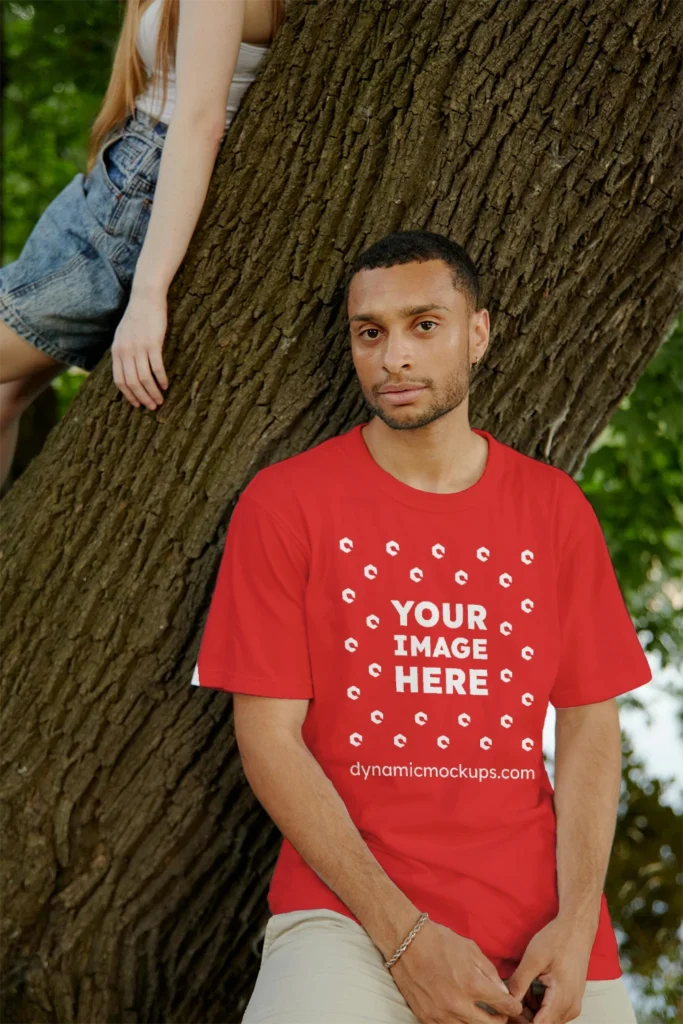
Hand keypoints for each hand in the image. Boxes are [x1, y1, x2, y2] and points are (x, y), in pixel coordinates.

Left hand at [112, 287, 168, 409]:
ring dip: (153, 392)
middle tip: (152, 407)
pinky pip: (156, 367)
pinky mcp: (153, 343)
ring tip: (161, 400)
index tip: (137, 404)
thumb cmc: (137, 317)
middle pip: (132, 383)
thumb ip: (123, 352)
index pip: (119, 381)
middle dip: (142, 398)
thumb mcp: (123, 335)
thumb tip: (127, 370)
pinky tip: (166, 385)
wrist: (145, 297)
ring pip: (144, 378)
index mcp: (117, 351)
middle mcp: (125, 351)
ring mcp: (138, 347)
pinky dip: (161, 379)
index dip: (128, 395)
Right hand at [390, 919, 524, 1022]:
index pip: (503, 1006)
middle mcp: (458, 1003)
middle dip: (500, 1019)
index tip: (514, 1005)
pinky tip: (461, 1014)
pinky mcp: (426, 1017)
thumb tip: (502, 991)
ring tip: (481, 1014)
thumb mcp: (470, 949)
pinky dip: (458, 1023)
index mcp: (472, 984)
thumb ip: (490, 972)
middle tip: (501, 1013)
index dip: (513, 1006)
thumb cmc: (439, 940)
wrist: (406, 942)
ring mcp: (441, 1014)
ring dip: (479, 1023)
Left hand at [504, 916, 592, 1022]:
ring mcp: (572, 1005)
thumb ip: (519, 983)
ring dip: (530, 1011)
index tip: (507, 1011)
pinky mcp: (570, 1000)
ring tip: (518, 990)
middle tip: (507, 1000)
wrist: (577, 928)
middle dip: (522, 1016)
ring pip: (546, 1020)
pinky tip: (529, 989)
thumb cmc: (558, 940)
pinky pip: (551, 1012)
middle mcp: (570, 1008)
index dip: (520, 1021)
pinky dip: (537, 1005)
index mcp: (562, 999)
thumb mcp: (533, 959)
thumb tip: (506, 1001)